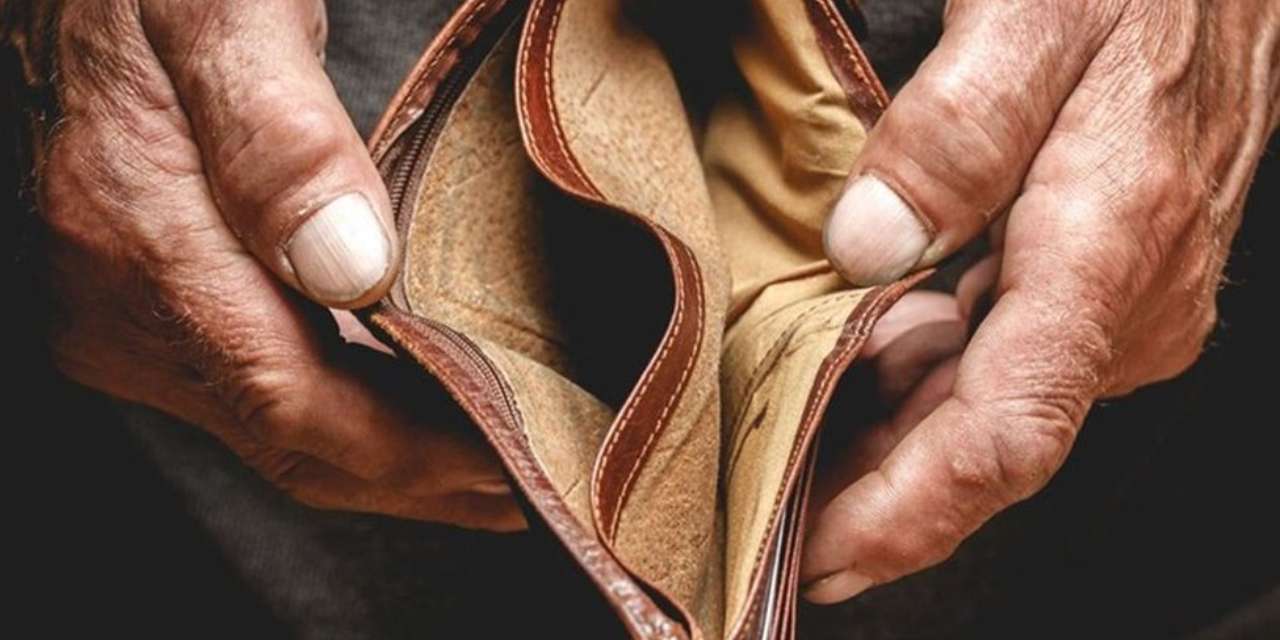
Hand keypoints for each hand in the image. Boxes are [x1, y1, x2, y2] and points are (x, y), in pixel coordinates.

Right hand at [29, 0, 521, 529]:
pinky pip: (258, 390)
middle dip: (416, 481)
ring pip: (276, 430)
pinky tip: (414, 406)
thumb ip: (281, 141)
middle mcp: (123, 305)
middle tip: (526, 487)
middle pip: (289, 441)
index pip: (291, 402)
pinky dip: (349, 412)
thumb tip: (352, 269)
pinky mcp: (146, 307)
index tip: (505, 464)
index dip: (408, 453)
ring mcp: (129, 315)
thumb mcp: (224, 18)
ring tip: (493, 461)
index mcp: (142, 242)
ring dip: (389, 457)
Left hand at [807, 0, 1278, 600]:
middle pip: (982, 444)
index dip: (908, 514)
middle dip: (874, 498)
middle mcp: (1126, 305)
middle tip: (769, 520)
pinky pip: (1000, 365)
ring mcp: (1120, 303)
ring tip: (791, 464)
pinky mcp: (1101, 287)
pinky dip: (921, 389)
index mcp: (1107, 250)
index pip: (1005, 434)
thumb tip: (869, 241)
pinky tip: (856, 384)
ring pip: (986, 410)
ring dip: (889, 447)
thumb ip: (956, 129)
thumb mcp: (1038, 13)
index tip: (824, 558)